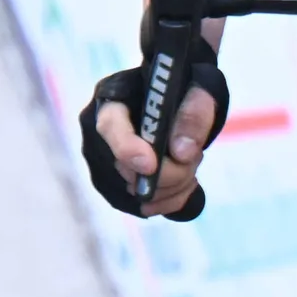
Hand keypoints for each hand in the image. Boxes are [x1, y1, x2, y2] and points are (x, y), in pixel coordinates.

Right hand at [84, 57, 227, 219]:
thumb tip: (182, 153)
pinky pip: (142, 207)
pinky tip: (183, 182)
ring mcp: (102, 165)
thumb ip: (194, 113)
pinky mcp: (114, 189)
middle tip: (195, 157)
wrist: (174, 103)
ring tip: (190, 163)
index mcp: (112, 98)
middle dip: (170, 172)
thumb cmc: (182, 90)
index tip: (151, 165)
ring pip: (136, 194)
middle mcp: (97, 135)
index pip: (110, 126)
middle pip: (127, 170)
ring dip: (174, 187)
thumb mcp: (199, 88)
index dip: (127, 149)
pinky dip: (170, 200)